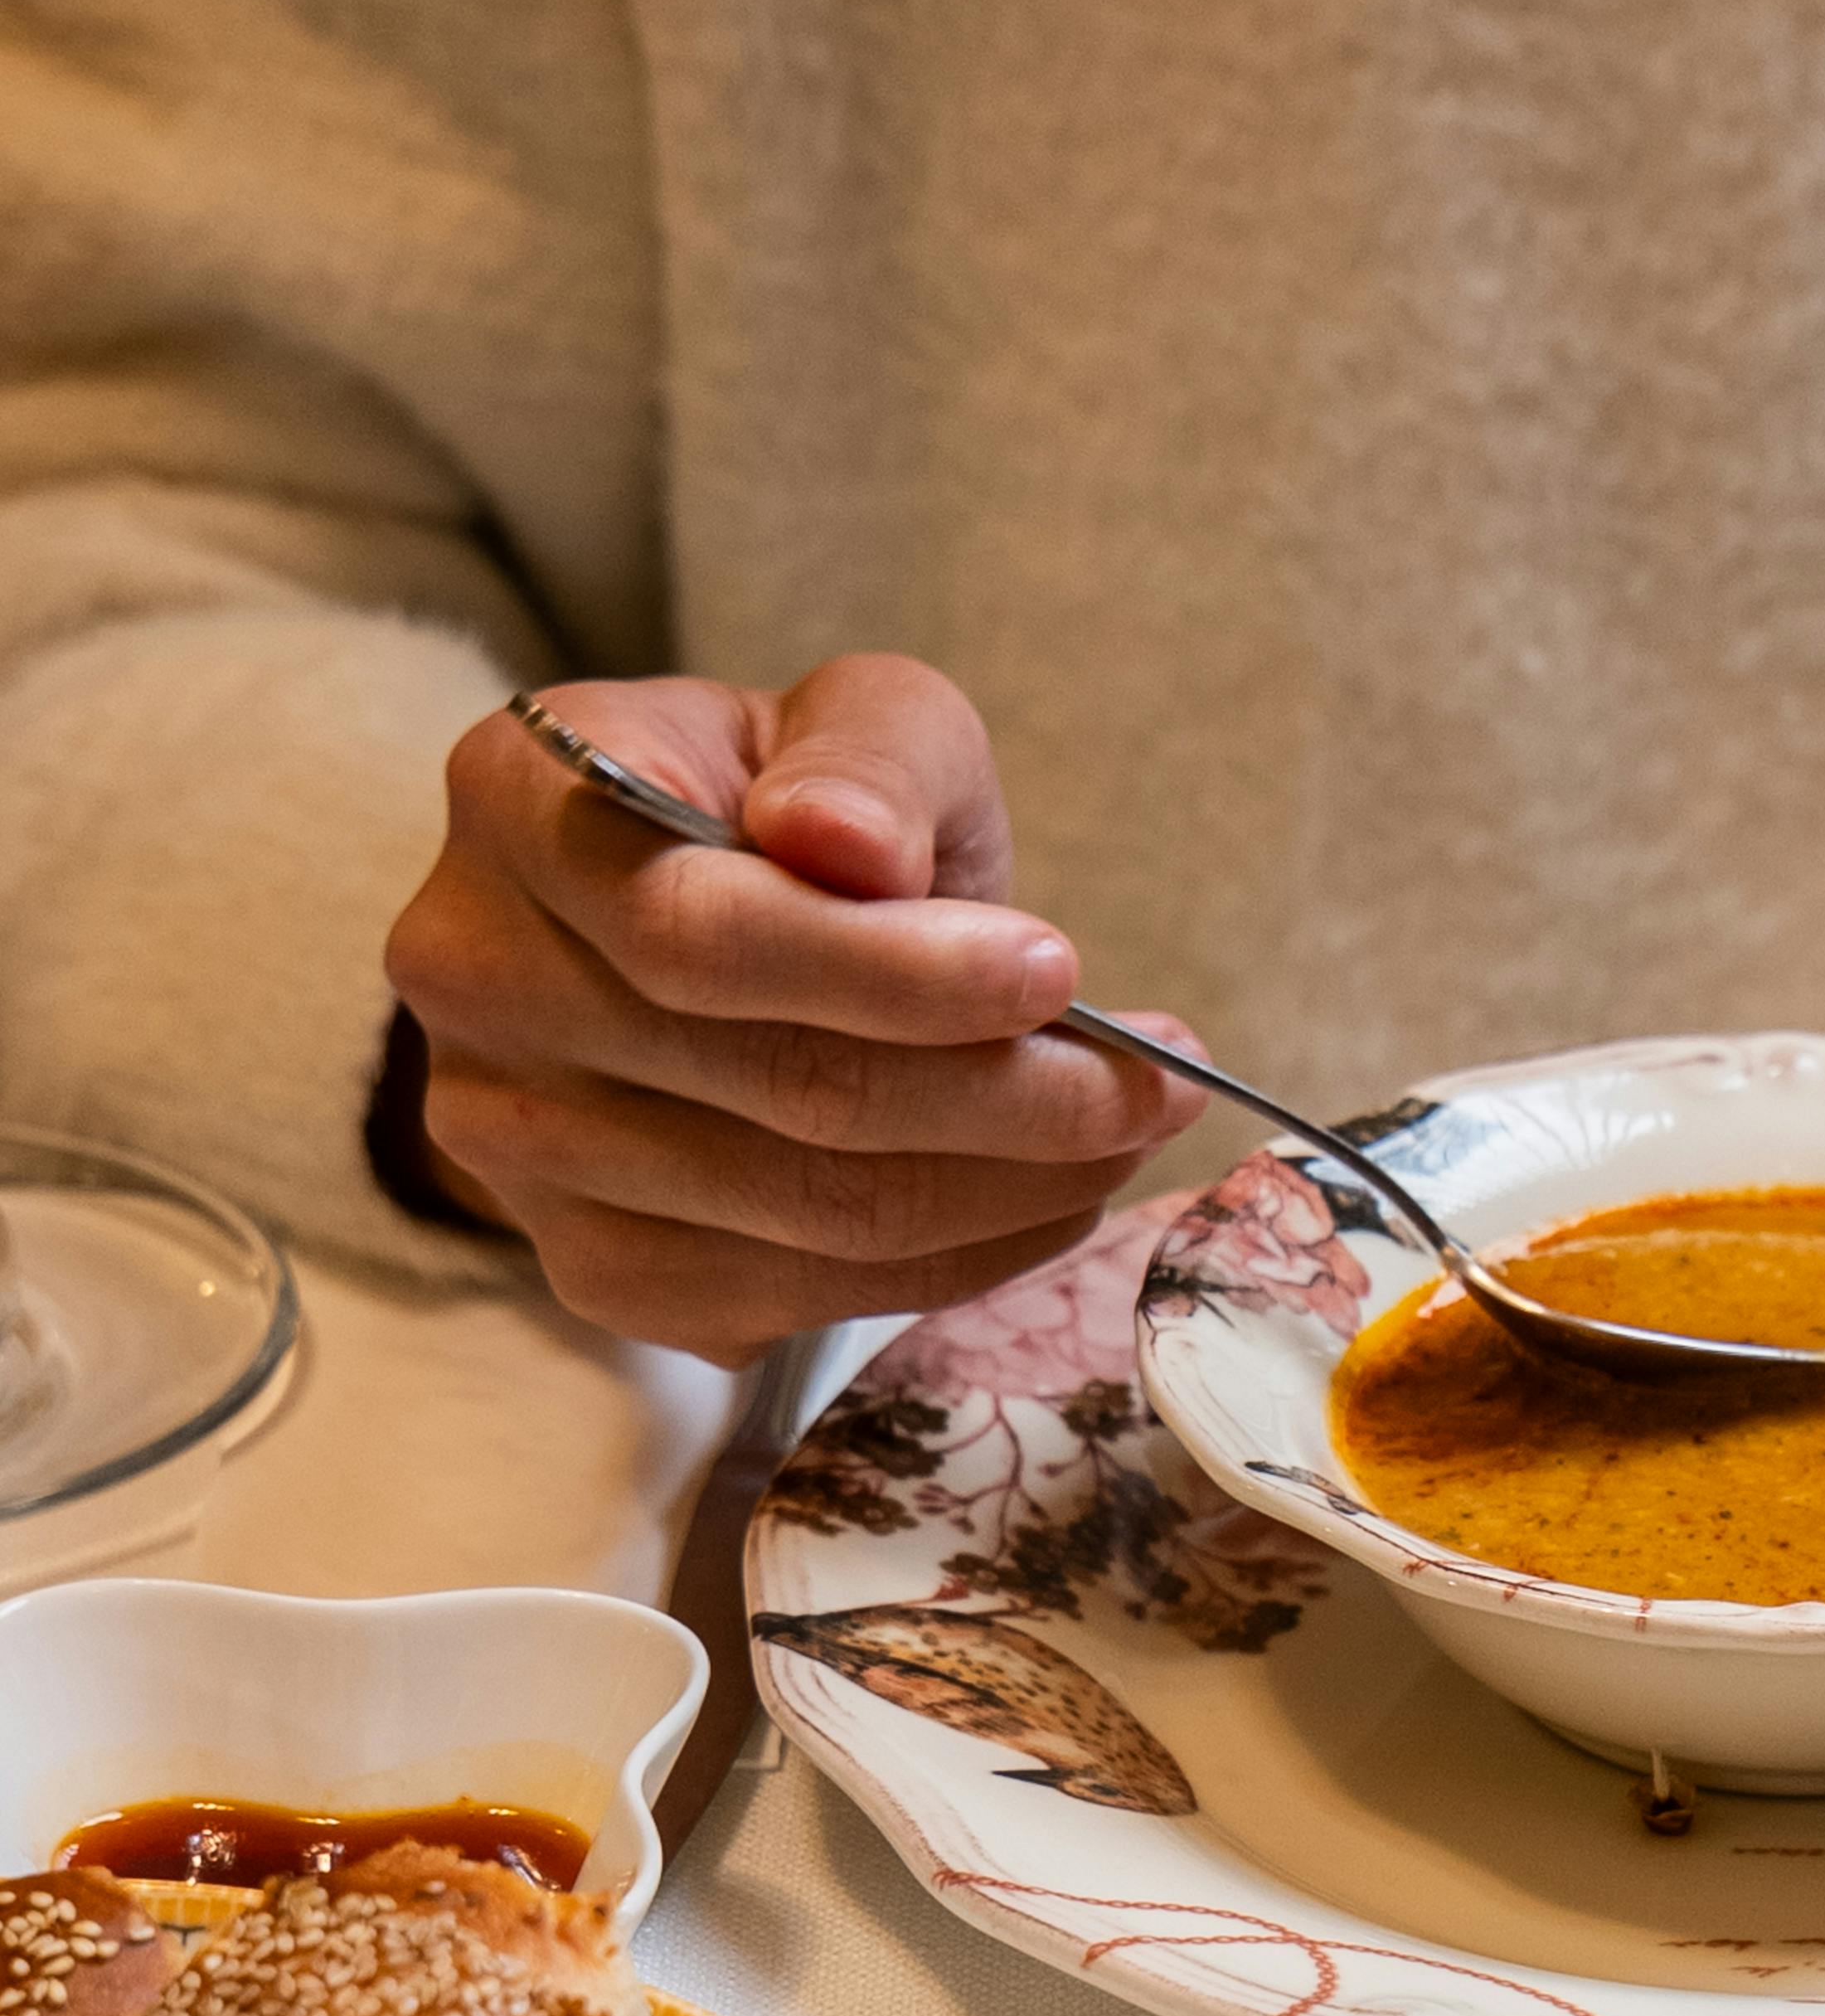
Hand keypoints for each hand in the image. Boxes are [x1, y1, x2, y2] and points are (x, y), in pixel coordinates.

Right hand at [387, 658, 1201, 1360]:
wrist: (704, 922)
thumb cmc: (792, 802)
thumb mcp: (858, 720)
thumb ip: (868, 758)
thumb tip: (848, 846)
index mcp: (516, 801)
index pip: (703, 930)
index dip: (898, 973)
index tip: (1063, 973)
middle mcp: (476, 979)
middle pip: (773, 1087)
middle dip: (1005, 1098)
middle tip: (1156, 1082)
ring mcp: (515, 1143)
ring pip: (806, 1212)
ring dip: (1009, 1189)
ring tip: (1124, 1131)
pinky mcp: (587, 1268)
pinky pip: (800, 1295)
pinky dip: (955, 1258)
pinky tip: (1039, 1197)